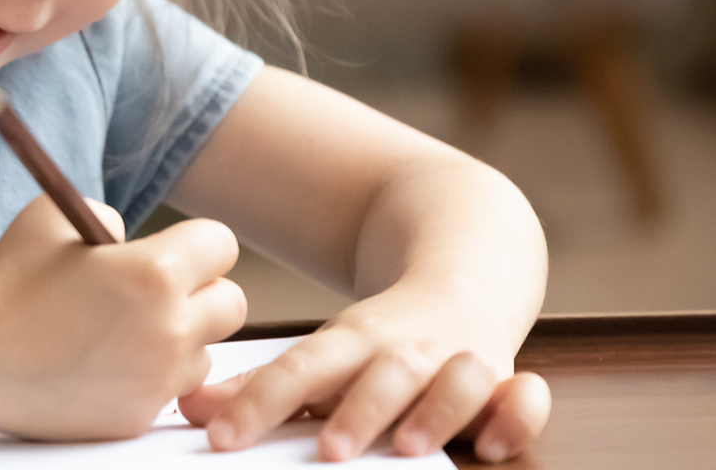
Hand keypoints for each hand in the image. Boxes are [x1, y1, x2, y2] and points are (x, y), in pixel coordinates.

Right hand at [0, 195, 247, 441]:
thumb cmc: (7, 279)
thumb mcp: (56, 217)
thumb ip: (110, 219)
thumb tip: (133, 240)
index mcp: (156, 270)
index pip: (222, 246)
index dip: (197, 244)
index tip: (175, 251)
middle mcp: (169, 327)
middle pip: (231, 303)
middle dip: (201, 292)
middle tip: (157, 293)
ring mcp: (156, 379)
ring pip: (204, 351)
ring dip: (178, 339)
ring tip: (123, 331)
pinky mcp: (136, 416)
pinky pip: (167, 390)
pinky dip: (147, 377)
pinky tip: (102, 364)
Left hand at [177, 287, 549, 462]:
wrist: (463, 265)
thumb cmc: (380, 339)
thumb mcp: (323, 353)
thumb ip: (262, 388)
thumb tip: (189, 411)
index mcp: (352, 342)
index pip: (300, 368)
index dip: (260, 402)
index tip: (223, 439)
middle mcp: (407, 349)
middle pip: (383, 375)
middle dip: (360, 410)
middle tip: (331, 451)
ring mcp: (462, 358)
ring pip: (460, 377)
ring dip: (438, 410)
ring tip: (411, 448)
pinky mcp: (508, 375)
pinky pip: (526, 394)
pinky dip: (517, 414)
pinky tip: (493, 443)